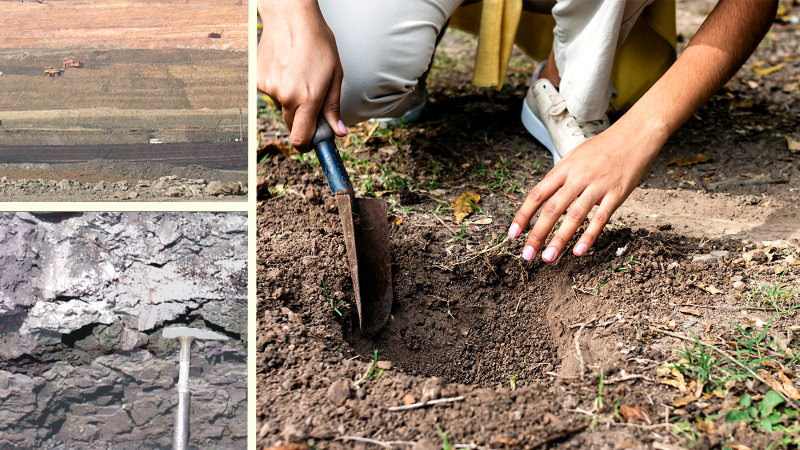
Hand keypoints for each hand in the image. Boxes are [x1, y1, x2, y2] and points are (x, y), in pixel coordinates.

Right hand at [257, 0, 346, 151]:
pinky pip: (271, 94)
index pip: (300, 139)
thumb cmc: (317, 42)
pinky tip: (286, 69)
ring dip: (290, 101)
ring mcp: (270, 89)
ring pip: (281, 108)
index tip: (311, 143)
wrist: (291, 17)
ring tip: (299, 75)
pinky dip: (279, 87)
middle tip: (311, 102)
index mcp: (308, 98)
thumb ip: (333, 107)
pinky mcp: (258, 80)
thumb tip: (338, 132)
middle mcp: (286, 97)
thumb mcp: (335, 75)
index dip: (306, 145)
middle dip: (302, 121)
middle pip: (291, 126)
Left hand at [507, 119, 664, 261]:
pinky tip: (578, 252)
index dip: (523, 215)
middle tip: (527, 255)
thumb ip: (559, 176)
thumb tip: (543, 196)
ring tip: (548, 258)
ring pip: (574, 216)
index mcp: (564, 168)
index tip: (512, 233)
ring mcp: (598, 186)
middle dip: (537, 234)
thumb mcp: (575, 155)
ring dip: (559, 240)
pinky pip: (601, 218)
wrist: (636, 134)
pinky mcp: (617, 194)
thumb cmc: (603, 147)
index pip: (537, 194)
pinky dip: (589, 236)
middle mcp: (578, 177)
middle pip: (552, 209)